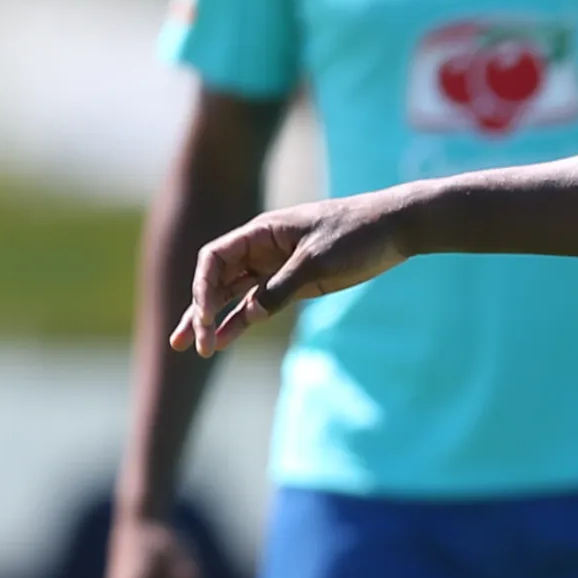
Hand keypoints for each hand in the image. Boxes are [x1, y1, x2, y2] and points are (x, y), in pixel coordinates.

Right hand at [170, 190, 413, 353]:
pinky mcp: (295, 284)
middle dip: (198, 311)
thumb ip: (281, 288)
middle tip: (182, 343)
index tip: (203, 315)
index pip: (214, 258)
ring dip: (214, 320)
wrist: (395, 229)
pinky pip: (260, 304)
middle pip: (217, 281)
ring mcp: (276, 268)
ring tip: (194, 348)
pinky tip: (225, 341)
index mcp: (261, 233)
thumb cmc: (356, 234)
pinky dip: (243, 321)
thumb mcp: (317, 261)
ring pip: (235, 296)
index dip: (201, 287)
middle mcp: (262, 250)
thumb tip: (250, 314)